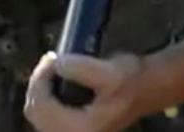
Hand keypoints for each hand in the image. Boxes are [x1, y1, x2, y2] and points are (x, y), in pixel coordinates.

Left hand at [24, 50, 145, 131]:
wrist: (148, 89)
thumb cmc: (131, 80)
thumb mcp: (109, 71)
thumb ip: (81, 69)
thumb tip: (57, 65)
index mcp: (80, 129)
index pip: (41, 107)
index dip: (40, 79)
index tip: (52, 58)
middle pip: (35, 113)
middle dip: (38, 83)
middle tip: (51, 60)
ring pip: (39, 115)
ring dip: (41, 90)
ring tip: (52, 68)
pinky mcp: (75, 128)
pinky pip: (48, 116)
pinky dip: (47, 97)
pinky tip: (55, 81)